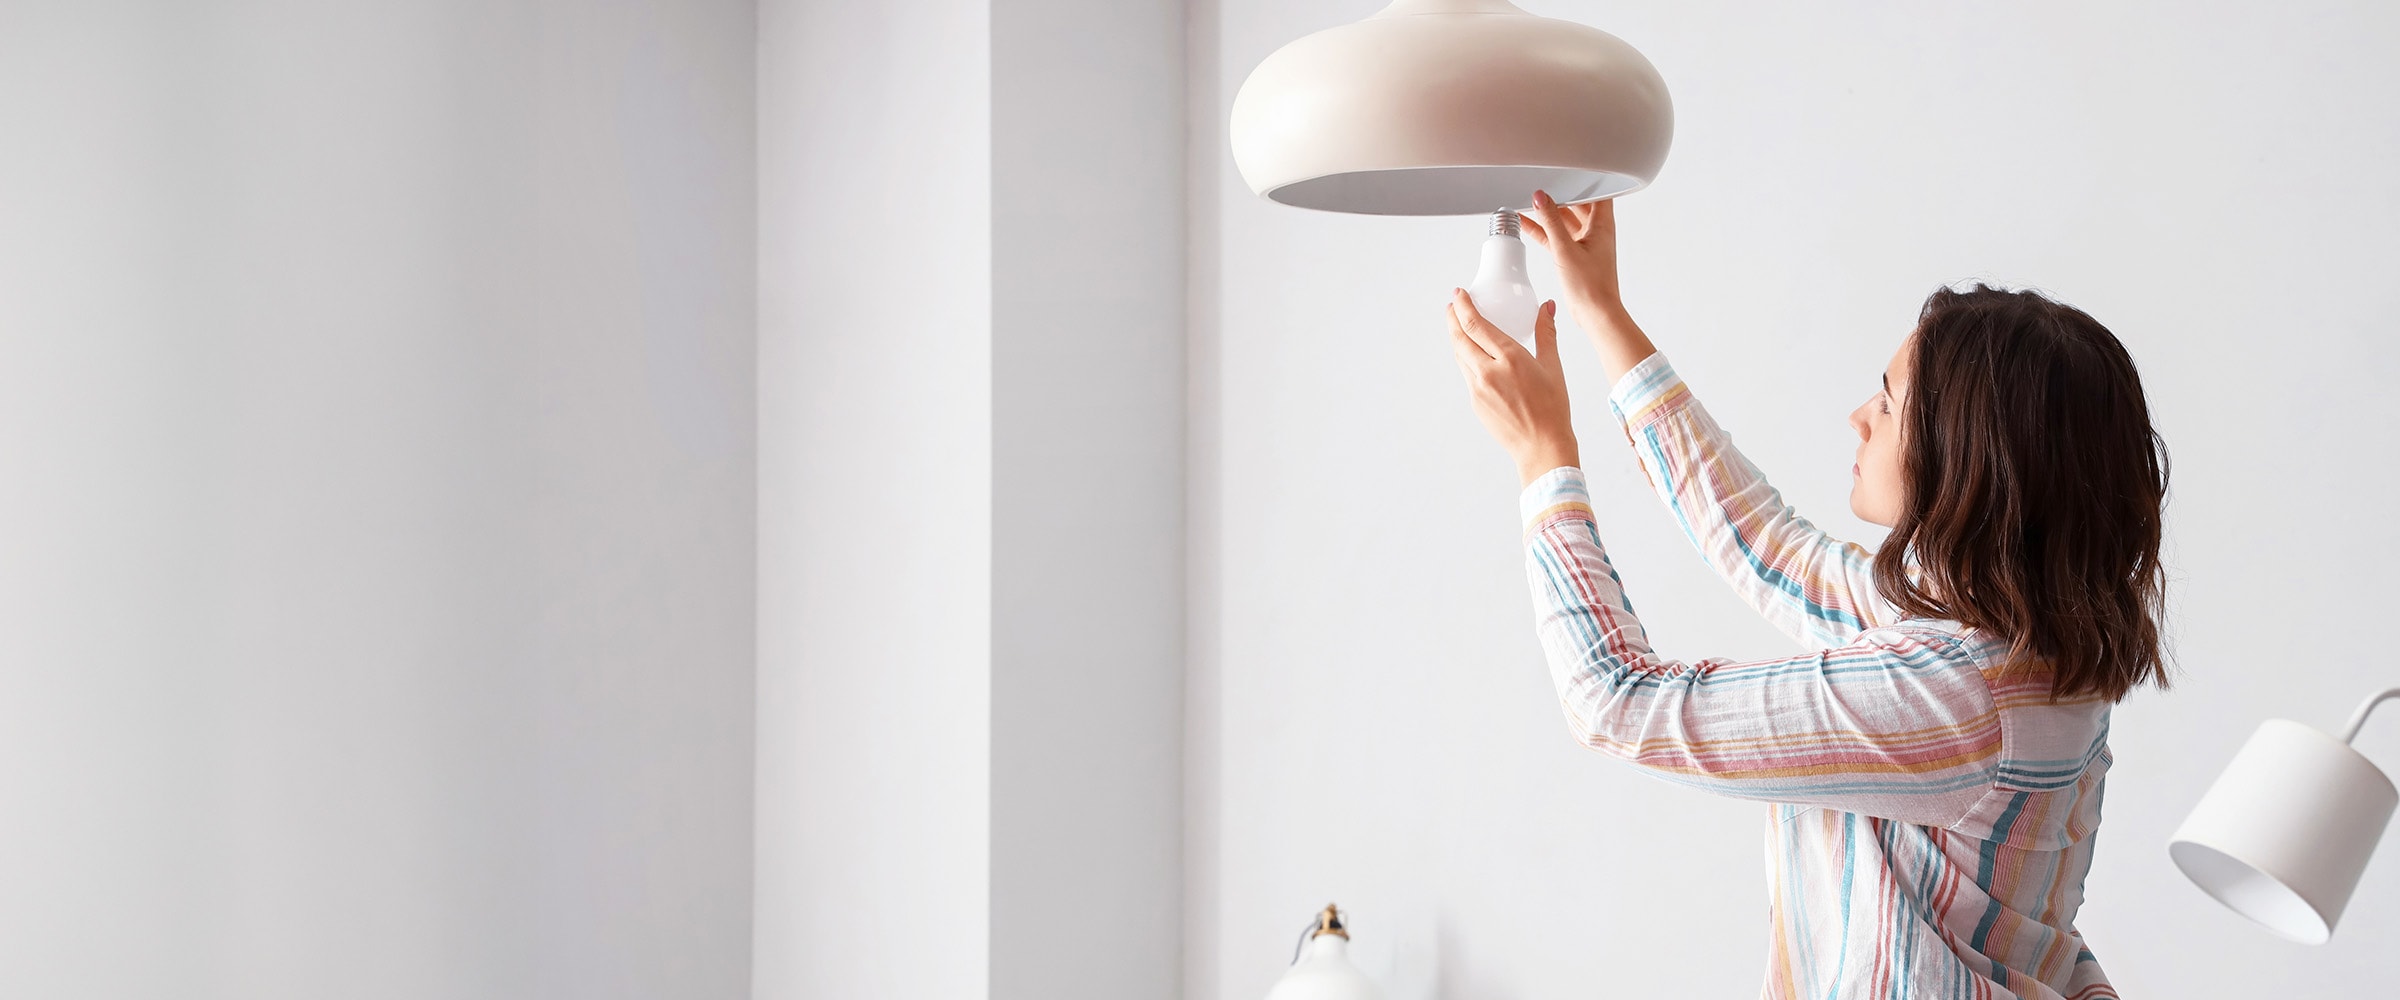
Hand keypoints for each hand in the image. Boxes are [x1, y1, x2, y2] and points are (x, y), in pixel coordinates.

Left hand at [1447, 289, 1578, 485]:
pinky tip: (1472, 354)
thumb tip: (1547, 307)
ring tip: (1458, 326)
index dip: (1463, 306)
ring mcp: (1478, 388)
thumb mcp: (1552, 367)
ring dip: (1456, 338)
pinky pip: (1466, 373)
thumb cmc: (1553, 408)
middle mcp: (1489, 372)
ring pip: (1460, 356)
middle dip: (1452, 318)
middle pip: (1460, 338)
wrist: (1542, 446)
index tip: (1459, 294)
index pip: (1475, 325)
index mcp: (1510, 358)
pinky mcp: (1475, 402)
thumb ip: (1546, 333)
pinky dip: (1466, 358)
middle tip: (1453, 305)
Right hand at [1520, 189, 1656, 386]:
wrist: (1596, 313)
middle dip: (1559, 192)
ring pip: (1564, 219)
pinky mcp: (1573, 254)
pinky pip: (1555, 236)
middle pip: (1577, 202)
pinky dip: (1542, 230)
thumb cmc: (1591, 286)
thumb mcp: (1566, 249)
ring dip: (1547, 212)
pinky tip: (1525, 223)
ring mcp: (1584, 242)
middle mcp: (1595, 230)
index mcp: (1602, 224)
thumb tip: (1541, 197)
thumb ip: (1551, 222)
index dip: (1585, 177)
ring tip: (1526, 200)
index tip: (1567, 167)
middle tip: (1540, 182)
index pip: (1598, 190)